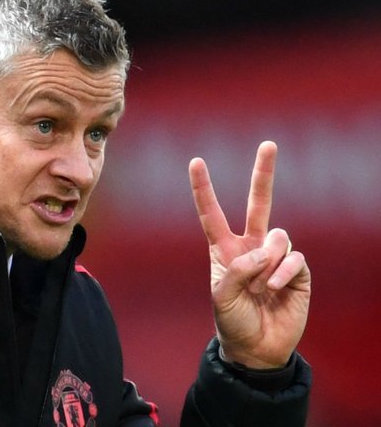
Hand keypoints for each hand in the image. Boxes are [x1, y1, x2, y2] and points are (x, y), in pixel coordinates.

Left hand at [189, 141, 310, 368]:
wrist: (257, 349)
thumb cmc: (233, 322)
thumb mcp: (222, 296)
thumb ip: (237, 270)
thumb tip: (264, 252)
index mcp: (225, 250)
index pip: (212, 214)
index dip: (204, 189)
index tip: (196, 161)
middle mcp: (251, 247)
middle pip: (259, 203)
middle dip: (264, 174)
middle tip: (268, 144)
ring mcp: (275, 258)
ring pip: (277, 235)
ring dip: (268, 259)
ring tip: (263, 285)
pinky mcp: (297, 272)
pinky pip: (294, 258)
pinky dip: (284, 272)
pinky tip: (276, 289)